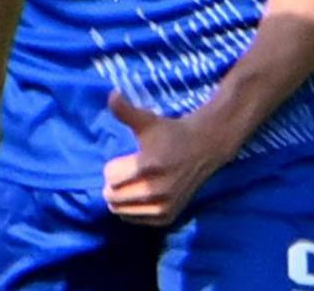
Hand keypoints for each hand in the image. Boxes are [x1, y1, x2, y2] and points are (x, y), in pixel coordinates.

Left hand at [100, 92, 233, 225]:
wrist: (203, 149)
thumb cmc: (171, 133)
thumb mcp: (147, 120)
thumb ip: (125, 109)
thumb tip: (111, 93)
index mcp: (148, 166)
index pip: (110, 177)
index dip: (112, 167)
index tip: (124, 160)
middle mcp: (156, 190)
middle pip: (112, 196)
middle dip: (113, 184)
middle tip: (125, 174)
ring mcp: (163, 206)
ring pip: (121, 211)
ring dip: (120, 199)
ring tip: (130, 184)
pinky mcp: (168, 216)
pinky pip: (135, 220)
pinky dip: (132, 211)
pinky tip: (139, 196)